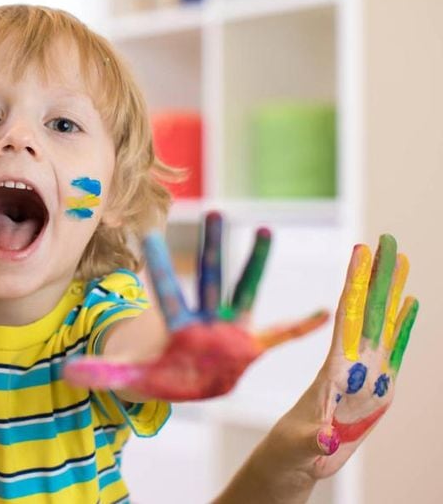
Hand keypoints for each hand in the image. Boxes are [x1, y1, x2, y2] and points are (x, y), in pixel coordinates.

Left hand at [64, 212, 328, 400]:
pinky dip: (300, 326)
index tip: (148, 231)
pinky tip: (323, 312)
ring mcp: (229, 329)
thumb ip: (102, 374)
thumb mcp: (130, 377)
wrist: (184, 384)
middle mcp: (204, 319)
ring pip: (243, 290)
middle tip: (213, 211)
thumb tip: (64, 373)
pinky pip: (279, 334)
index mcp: (176, 326)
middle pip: (207, 276)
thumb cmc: (158, 374)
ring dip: (254, 263)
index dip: (159, 265)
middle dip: (211, 247)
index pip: (167, 290)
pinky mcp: (249, 346)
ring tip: (265, 231)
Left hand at [299, 234, 417, 476]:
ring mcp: (365, 373)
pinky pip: (394, 350)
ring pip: (382, 323)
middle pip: (368, 310)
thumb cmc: (289, 451)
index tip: (359, 252)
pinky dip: (404, 326)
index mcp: (332, 369)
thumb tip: (327, 437)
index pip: (345, 317)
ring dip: (392, 291)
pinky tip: (411, 303)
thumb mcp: (301, 446)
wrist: (293, 461)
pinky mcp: (377, 388)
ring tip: (402, 259)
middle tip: (387, 239)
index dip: (354, 284)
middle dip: (378, 275)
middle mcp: (350, 363)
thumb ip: (315, 440)